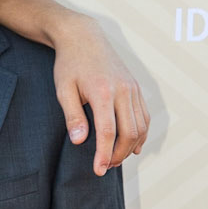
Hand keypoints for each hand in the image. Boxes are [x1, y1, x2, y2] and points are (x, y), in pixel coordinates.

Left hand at [51, 17, 148, 175]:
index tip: (98, 171)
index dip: (104, 154)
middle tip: (104, 167)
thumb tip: (80, 142)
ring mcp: (133, 88)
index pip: (108, 132)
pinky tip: (133, 147)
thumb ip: (72, 116)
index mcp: (103, 92)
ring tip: (115, 159)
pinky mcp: (136, 87)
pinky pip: (144, 116)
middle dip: (118, 155)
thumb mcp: (63, 90)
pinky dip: (141, 134)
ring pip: (141, 126)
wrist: (84, 37)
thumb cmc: (69, 65)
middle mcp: (123, 90)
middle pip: (129, 133)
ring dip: (130, 147)